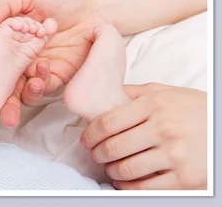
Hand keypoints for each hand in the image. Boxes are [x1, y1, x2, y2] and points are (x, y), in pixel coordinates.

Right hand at [0, 0, 106, 126]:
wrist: (94, 6)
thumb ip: (4, 4)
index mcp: (6, 38)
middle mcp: (17, 57)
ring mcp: (36, 69)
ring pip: (19, 92)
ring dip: (15, 98)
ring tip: (24, 88)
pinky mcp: (56, 77)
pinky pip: (43, 89)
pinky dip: (38, 87)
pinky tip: (41, 75)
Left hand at [81, 84, 206, 189]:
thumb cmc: (194, 108)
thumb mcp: (164, 92)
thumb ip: (134, 93)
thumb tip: (104, 96)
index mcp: (153, 105)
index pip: (108, 121)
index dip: (90, 133)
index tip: (85, 139)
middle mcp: (162, 129)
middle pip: (114, 146)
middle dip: (97, 153)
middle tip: (93, 154)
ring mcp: (174, 155)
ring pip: (127, 169)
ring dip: (111, 171)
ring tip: (109, 168)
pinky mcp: (185, 179)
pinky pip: (147, 188)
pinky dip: (129, 188)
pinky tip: (124, 183)